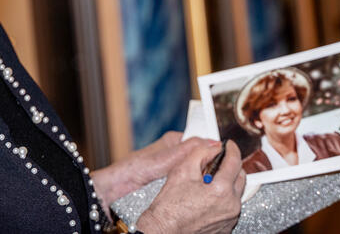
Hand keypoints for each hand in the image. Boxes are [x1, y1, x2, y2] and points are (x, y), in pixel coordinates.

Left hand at [90, 132, 215, 206]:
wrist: (110, 193)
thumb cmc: (129, 171)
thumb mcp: (159, 160)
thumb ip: (184, 152)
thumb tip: (211, 142)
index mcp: (174, 143)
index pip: (202, 142)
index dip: (215, 150)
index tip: (230, 157)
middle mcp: (175, 156)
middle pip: (202, 160)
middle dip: (212, 168)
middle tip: (225, 176)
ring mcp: (174, 173)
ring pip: (197, 176)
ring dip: (204, 182)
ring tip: (215, 187)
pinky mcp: (171, 188)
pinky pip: (187, 188)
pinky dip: (194, 192)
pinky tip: (201, 197)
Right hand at [136, 140, 245, 233]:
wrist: (164, 231)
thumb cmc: (169, 206)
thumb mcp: (182, 170)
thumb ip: (201, 152)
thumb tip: (214, 147)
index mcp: (222, 190)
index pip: (235, 161)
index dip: (231, 149)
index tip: (228, 145)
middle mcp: (230, 206)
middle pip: (240, 177)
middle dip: (231, 166)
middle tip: (216, 162)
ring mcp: (230, 218)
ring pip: (236, 192)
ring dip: (227, 183)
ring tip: (207, 182)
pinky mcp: (226, 227)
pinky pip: (230, 207)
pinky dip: (224, 198)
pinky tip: (207, 197)